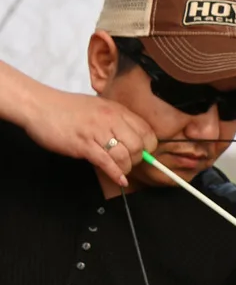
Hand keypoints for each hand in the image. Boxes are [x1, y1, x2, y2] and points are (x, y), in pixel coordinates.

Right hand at [23, 87, 156, 186]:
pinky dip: (116, 174)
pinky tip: (120, 180)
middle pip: (138, 146)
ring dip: (125, 168)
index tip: (142, 153)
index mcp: (116, 110)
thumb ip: (116, 122)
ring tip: (120, 170)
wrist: (38, 105)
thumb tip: (134, 141)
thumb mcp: (99, 109)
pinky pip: (107, 163)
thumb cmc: (68, 109)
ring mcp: (96, 132)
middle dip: (137, 160)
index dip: (148, 146)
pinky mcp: (84, 145)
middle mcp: (110, 119)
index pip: (146, 131)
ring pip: (124, 156)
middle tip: (128, 162)